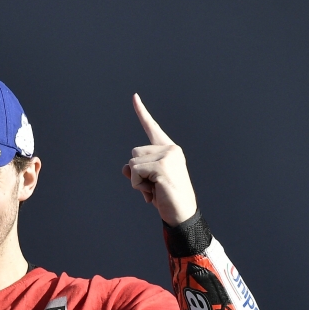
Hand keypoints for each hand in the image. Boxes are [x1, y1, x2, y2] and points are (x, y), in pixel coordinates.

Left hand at [122, 94, 197, 225]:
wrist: (181, 213)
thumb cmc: (166, 197)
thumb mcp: (149, 181)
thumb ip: (137, 170)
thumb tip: (126, 168)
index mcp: (169, 149)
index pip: (152, 128)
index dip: (142, 112)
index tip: (134, 96)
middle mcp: (170, 149)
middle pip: (134, 153)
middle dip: (137, 173)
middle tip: (153, 186)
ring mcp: (167, 157)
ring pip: (132, 163)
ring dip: (137, 181)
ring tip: (154, 190)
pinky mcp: (162, 167)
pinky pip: (135, 173)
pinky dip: (138, 186)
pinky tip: (153, 193)